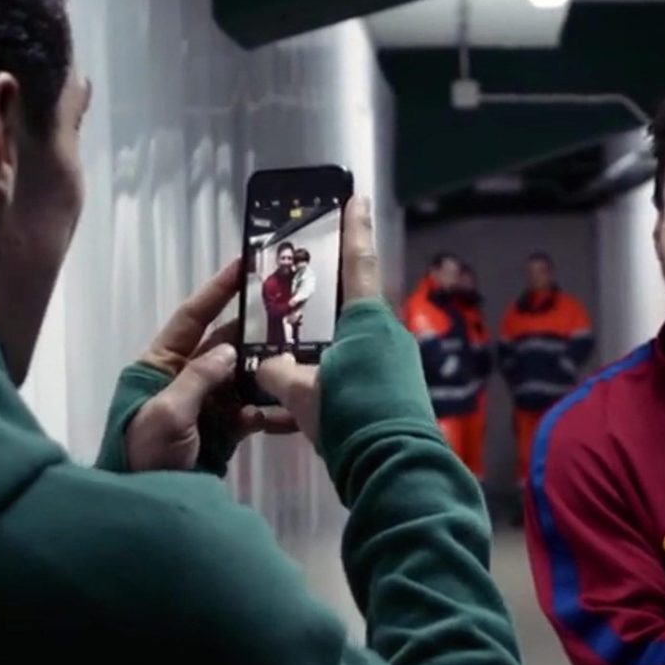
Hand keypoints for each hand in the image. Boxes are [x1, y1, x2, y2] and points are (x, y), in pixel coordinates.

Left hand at [126, 260, 294, 470]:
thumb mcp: (166, 413)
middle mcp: (186, 376)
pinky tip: (289, 412)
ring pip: (245, 375)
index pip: (192, 318)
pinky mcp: (225, 426)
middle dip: (257, 333)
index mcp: (161, 364)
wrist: (149, 503)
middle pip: (227, 344)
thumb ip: (198, 378)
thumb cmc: (145, 453)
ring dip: (269, 372)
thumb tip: (229, 351)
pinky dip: (270, 411)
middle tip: (293, 315)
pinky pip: (253, 409)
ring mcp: (208, 401)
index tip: (244, 265)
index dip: (217, 291)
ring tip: (300, 362)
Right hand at [257, 196, 379, 443]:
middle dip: (328, 293)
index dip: (355, 226)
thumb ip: (276, 371)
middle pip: (352, 303)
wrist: (397, 468)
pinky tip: (310, 384)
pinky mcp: (396, 389)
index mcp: (367, 320)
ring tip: (294, 339)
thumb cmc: (350, 417)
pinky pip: (359, 367)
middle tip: (301, 279)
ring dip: (327, 338)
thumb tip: (267, 366)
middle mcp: (386, 333)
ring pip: (353, 339)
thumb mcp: (301, 393)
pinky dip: (335, 368)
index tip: (357, 196)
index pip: (359, 261)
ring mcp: (396, 362)